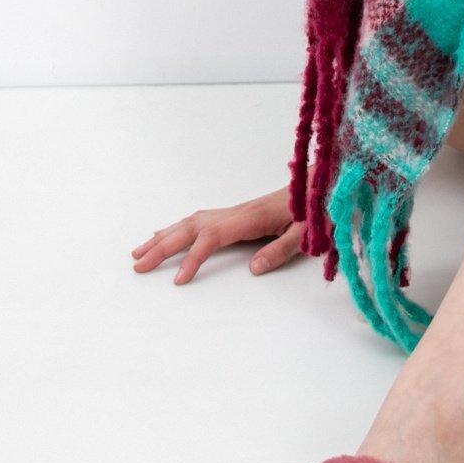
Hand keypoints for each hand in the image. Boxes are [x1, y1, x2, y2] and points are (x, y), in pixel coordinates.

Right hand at [130, 166, 312, 284]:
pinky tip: (165, 232)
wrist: (326, 183)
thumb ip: (283, 249)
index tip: (178, 279)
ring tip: (139, 253)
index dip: (192, 258)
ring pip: (191, 222)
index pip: (212, 238)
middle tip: (138, 266)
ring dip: (163, 236)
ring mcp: (236, 211)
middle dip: (162, 247)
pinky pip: (200, 220)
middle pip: (191, 228)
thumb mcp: (309, 233)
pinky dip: (177, 228)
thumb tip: (254, 268)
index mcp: (252, 218)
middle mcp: (238, 212)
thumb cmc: (320, 208)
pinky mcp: (239, 214)